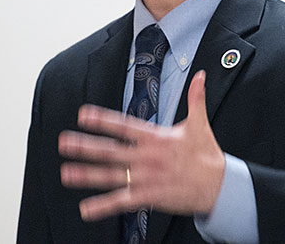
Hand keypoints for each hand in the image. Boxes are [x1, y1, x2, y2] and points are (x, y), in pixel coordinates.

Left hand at [58, 70, 225, 220]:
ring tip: (66, 173)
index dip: (103, 120)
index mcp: (156, 138)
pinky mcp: (150, 197)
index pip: (124, 126)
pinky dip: (103, 206)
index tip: (83, 115)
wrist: (220, 187)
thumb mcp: (199, 124)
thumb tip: (201, 75)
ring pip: (111, 176)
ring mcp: (147, 178)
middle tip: (64, 143)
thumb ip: (196, 98)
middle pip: (111, 150)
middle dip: (86, 146)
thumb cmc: (206, 155)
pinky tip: (86, 209)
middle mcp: (147, 157)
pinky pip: (122, 202)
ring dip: (87, 175)